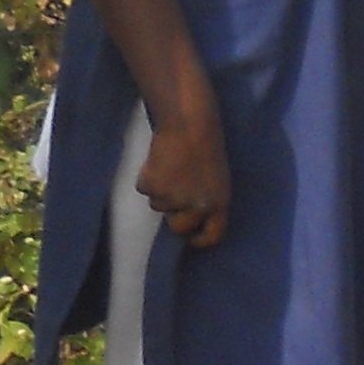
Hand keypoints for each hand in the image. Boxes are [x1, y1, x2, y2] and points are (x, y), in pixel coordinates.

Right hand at [138, 108, 232, 249]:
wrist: (188, 125)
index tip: (192, 239)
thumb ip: (207, 198)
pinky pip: (144, 188)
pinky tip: (159, 160)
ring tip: (171, 166)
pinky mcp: (152, 186)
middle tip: (174, 192)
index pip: (212, 235)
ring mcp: (173, 198)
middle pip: (178, 226)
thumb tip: (190, 216)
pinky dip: (147, 176)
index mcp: (219, 204)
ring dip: (161, 189)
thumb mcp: (216, 178)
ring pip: (158, 205)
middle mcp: (197, 206)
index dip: (200, 239)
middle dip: (173, 213)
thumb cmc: (206, 145)